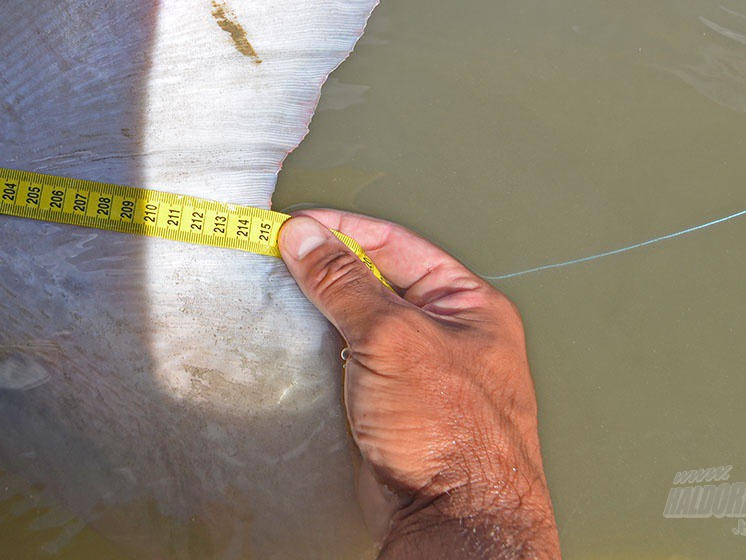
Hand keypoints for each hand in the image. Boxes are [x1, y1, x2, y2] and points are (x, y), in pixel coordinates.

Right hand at [278, 210, 559, 558]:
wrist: (453, 520)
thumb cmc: (454, 436)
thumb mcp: (393, 339)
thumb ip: (346, 284)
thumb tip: (309, 239)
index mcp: (466, 303)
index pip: (395, 244)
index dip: (342, 230)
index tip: (296, 226)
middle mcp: (446, 333)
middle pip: (374, 281)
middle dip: (326, 268)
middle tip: (279, 256)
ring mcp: (417, 371)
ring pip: (357, 322)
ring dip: (319, 309)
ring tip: (281, 294)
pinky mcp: (389, 406)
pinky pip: (348, 362)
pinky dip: (319, 349)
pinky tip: (295, 343)